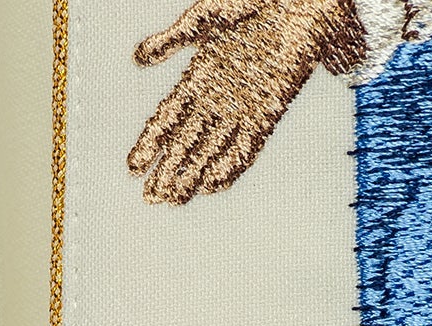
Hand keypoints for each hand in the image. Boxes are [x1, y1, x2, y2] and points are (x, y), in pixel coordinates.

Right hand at [128, 0, 366, 204]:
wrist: (299, 3)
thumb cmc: (251, 2)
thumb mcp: (206, 17)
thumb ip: (173, 39)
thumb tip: (138, 58)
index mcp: (198, 79)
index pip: (167, 119)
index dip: (149, 144)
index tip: (133, 168)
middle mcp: (216, 101)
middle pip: (186, 143)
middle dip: (167, 171)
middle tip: (152, 198)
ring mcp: (241, 110)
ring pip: (211, 152)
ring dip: (193, 177)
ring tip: (175, 199)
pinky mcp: (267, 114)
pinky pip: (246, 148)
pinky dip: (229, 167)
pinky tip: (210, 185)